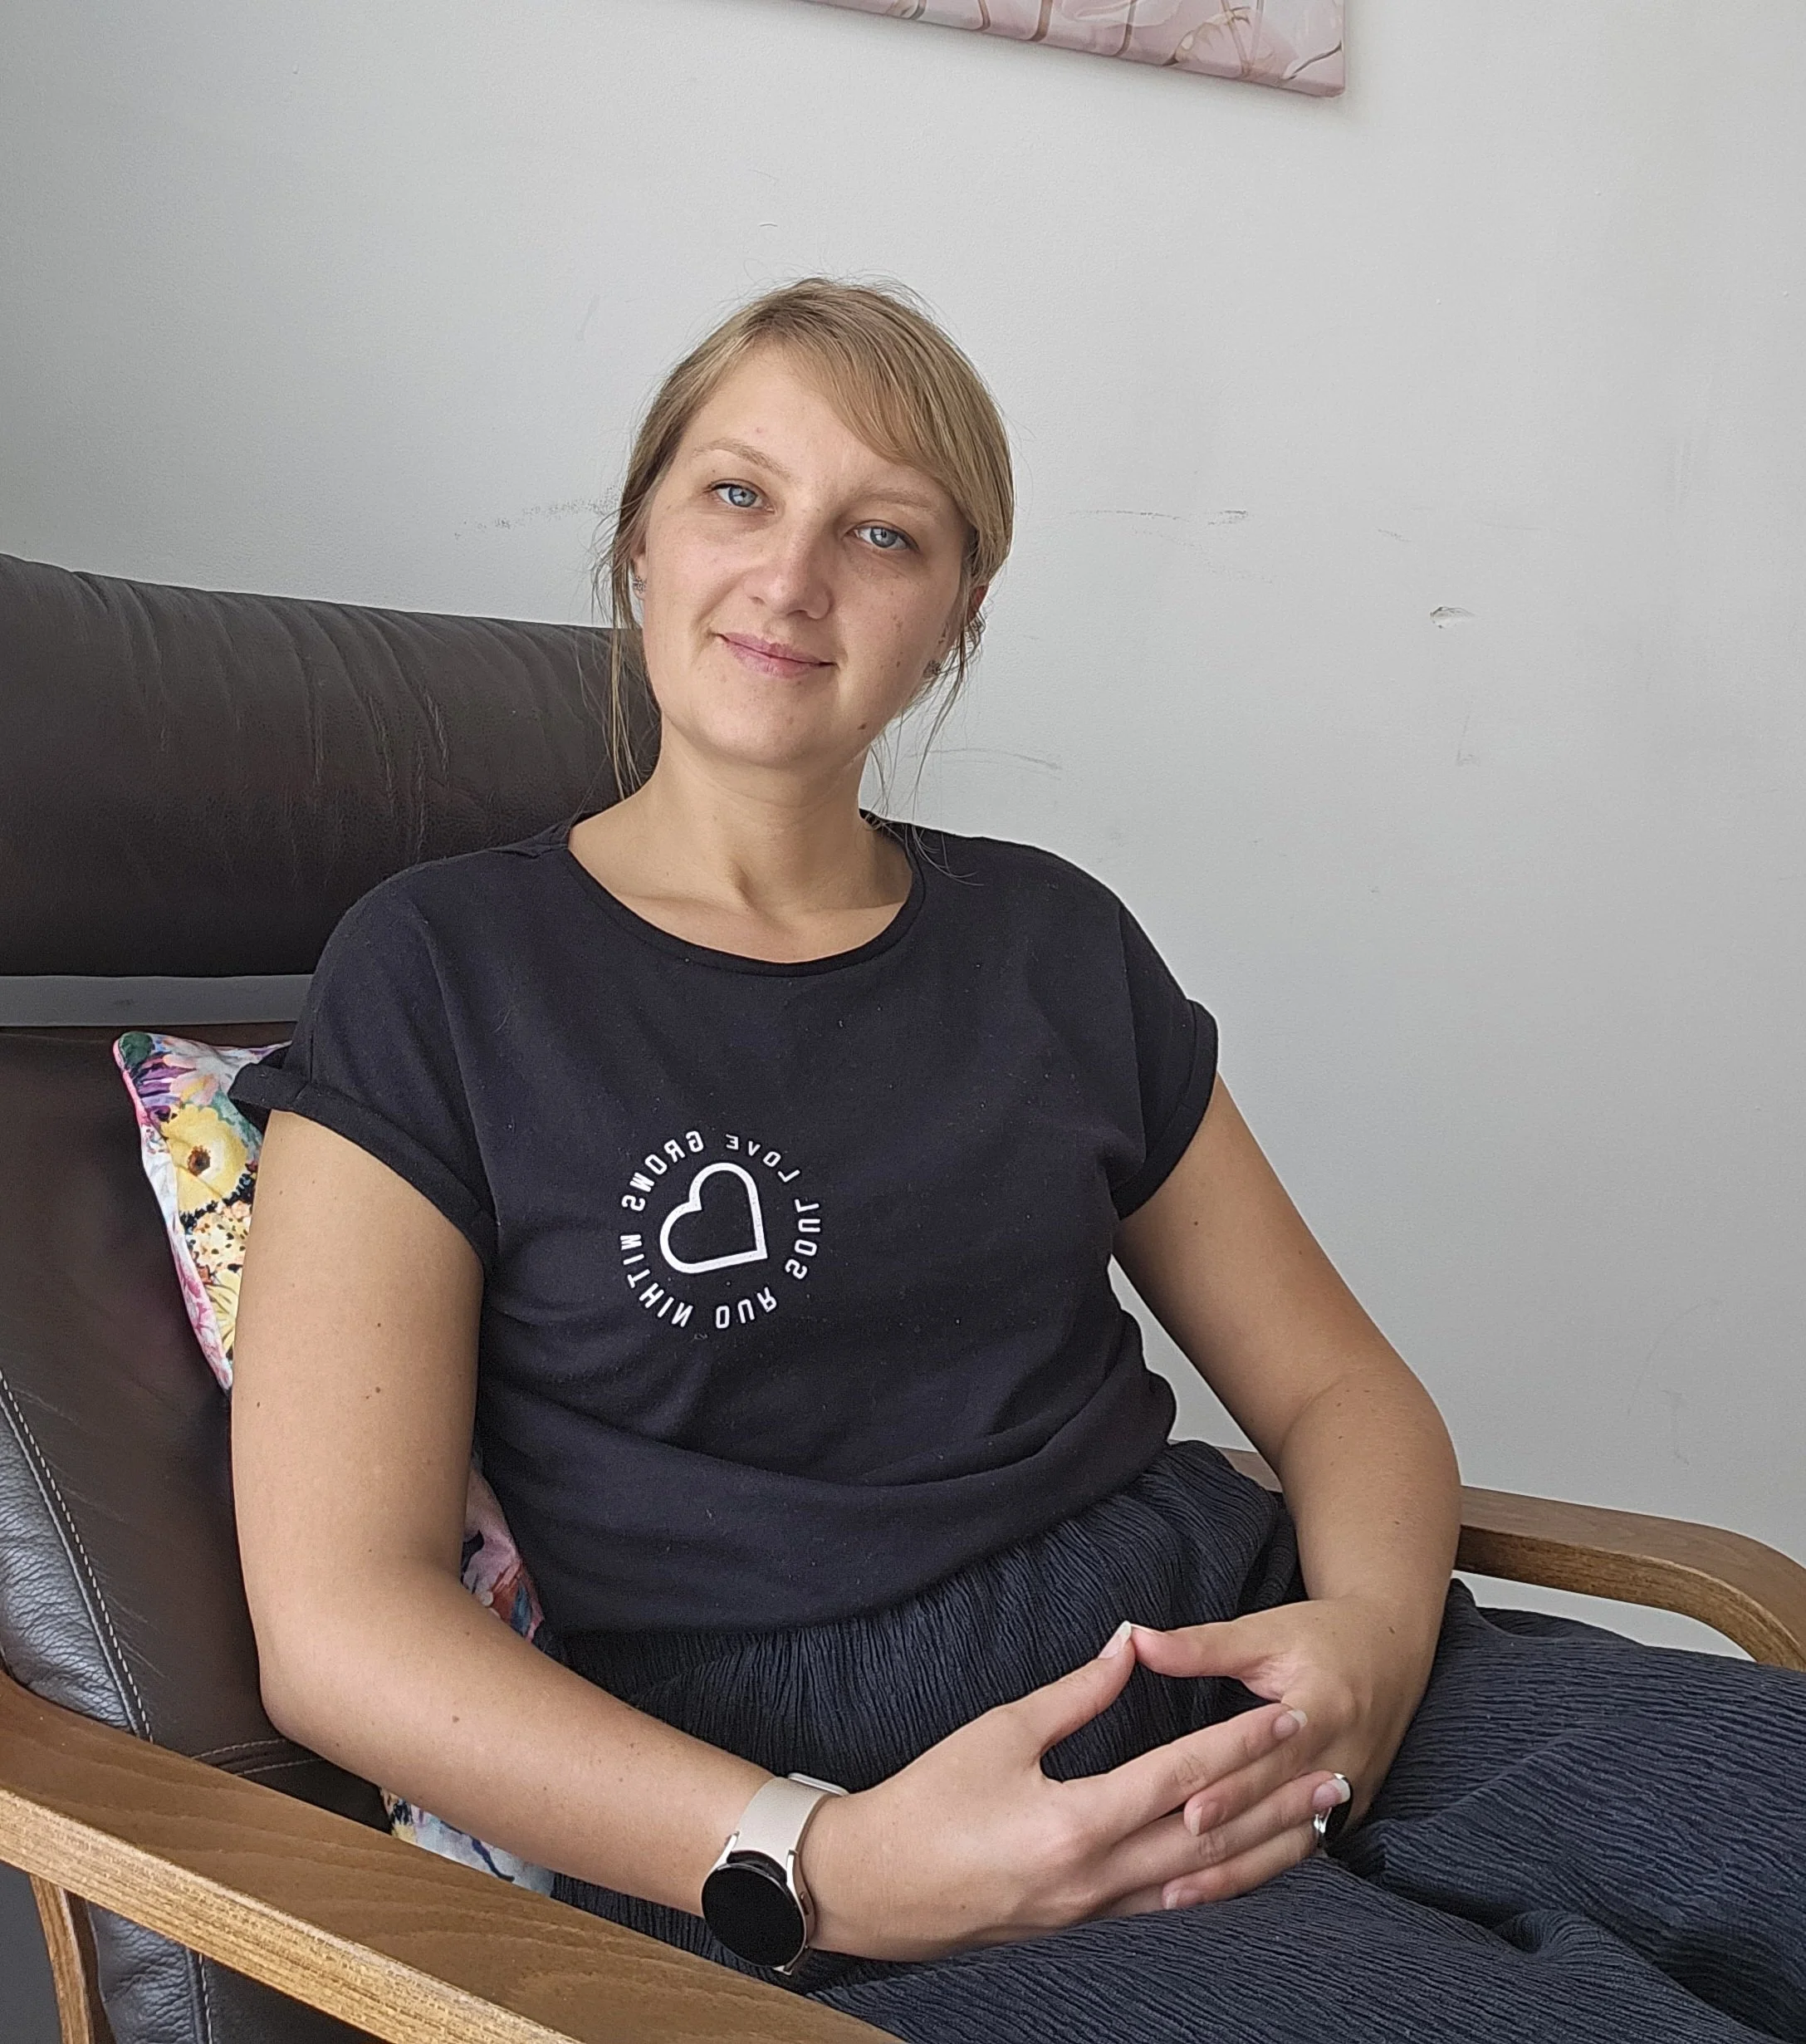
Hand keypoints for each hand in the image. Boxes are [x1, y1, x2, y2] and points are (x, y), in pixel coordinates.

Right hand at [797, 1622, 1350, 1961]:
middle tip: (1331, 1774)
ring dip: (1261, 1855)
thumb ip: (1077, 1692)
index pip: (1182, 1776)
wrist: (875, 1887)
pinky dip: (1216, 1891)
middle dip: (1274, 1804)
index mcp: (1077, 1821)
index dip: (1239, 1742)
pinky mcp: (1083, 1931)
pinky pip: (1169, 1913)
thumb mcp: (1001, 1731)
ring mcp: (1093, 1916)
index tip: (1285, 1713)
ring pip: (1201, 1888)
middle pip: (1209, 1839)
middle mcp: (1097, 1878)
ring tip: (1311, 1827)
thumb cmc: (929, 1799)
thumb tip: (1130, 1643)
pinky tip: (1244, 1873)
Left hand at [1125, 1593, 1438, 1908]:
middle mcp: (1343, 1761)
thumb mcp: (1266, 1631)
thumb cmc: (1323, 1636)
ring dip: (1237, 1871)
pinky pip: (1299, 1852)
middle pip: (1277, 1807)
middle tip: (1170, 1861)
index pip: (1275, 1756)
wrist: (1394, 1654)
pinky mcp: (1347, 1816)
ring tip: (1178, 1894)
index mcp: (1325, 1709)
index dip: (1234, 1785)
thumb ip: (1201, 1644)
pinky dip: (1258, 1873)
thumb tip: (1137, 1639)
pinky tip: (1214, 1891)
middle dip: (1227, 1837)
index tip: (1188, 1809)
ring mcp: (1350, 1795)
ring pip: (1289, 1844)